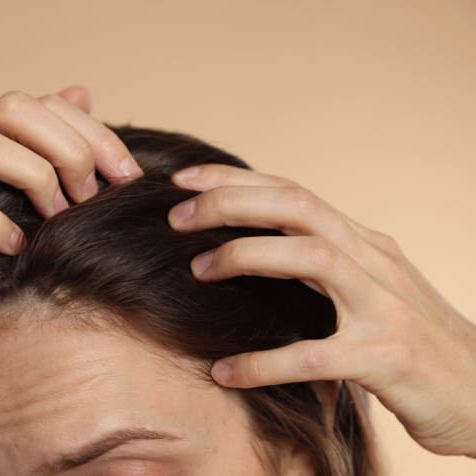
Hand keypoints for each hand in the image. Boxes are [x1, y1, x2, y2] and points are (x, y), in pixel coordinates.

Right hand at [0, 86, 141, 325]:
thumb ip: (38, 142)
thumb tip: (84, 94)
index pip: (44, 103)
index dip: (95, 133)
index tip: (129, 176)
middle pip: (15, 108)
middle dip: (68, 149)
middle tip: (90, 197)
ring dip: (34, 177)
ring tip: (57, 216)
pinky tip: (17, 246)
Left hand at [168, 164, 475, 457]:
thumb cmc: (414, 339)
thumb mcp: (371, 286)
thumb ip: (324, 263)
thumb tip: (259, 246)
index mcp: (365, 242)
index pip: (294, 192)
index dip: (237, 179)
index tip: (185, 179)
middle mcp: (375, 262)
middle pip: (299, 208)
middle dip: (232, 203)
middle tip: (175, 216)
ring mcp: (383, 307)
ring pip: (311, 258)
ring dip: (245, 256)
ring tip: (196, 270)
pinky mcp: (385, 359)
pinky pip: (315, 355)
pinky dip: (264, 362)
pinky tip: (225, 372)